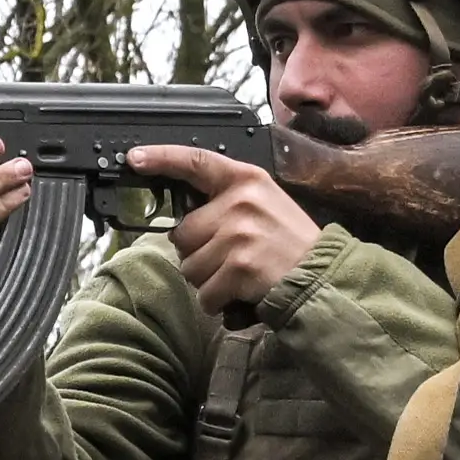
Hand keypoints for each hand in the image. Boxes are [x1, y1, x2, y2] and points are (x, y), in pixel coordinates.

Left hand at [127, 142, 318, 317]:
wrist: (323, 278)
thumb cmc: (290, 246)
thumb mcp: (265, 206)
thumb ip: (227, 203)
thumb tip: (182, 219)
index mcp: (247, 181)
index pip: (197, 162)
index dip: (162, 158)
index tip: (135, 158)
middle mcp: (241, 202)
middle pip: (182, 234)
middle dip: (197, 253)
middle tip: (232, 258)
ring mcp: (239, 233)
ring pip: (189, 267)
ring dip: (208, 281)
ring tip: (241, 275)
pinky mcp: (239, 266)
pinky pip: (205, 293)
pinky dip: (218, 302)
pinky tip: (242, 293)